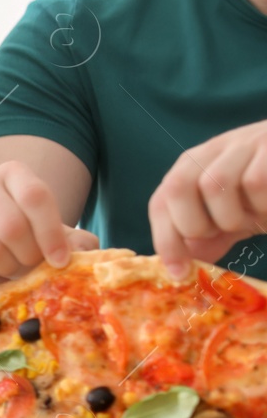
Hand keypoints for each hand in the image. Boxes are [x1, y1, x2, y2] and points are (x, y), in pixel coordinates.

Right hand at [0, 161, 100, 290]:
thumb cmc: (16, 235)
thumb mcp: (47, 232)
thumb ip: (73, 241)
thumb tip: (82, 255)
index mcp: (12, 173)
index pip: (35, 197)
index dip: (51, 234)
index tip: (60, 262)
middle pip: (11, 227)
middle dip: (28, 257)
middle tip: (30, 266)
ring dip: (6, 271)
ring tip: (9, 270)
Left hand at [149, 121, 266, 275]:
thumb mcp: (235, 216)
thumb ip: (208, 237)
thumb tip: (180, 268)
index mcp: (192, 168)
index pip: (160, 202)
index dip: (165, 240)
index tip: (178, 272)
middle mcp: (210, 152)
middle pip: (177, 187)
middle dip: (195, 224)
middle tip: (226, 231)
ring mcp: (241, 145)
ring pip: (213, 184)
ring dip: (232, 216)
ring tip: (254, 217)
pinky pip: (255, 182)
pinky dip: (262, 205)